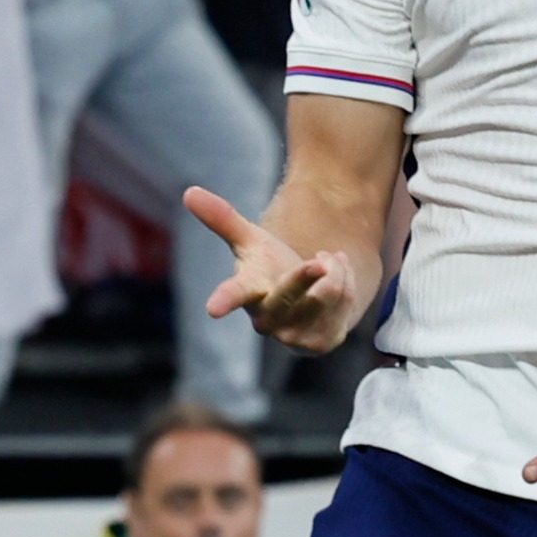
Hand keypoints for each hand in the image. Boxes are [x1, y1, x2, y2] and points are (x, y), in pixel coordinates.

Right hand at [185, 185, 367, 350]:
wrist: (307, 298)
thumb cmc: (270, 268)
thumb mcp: (249, 241)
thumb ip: (222, 219)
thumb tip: (189, 192)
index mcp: (246, 293)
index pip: (233, 294)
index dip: (224, 299)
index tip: (212, 309)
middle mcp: (266, 320)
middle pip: (291, 292)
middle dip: (306, 273)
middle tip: (319, 260)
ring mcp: (293, 337)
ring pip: (329, 290)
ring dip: (334, 267)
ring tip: (325, 262)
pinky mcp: (321, 344)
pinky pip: (347, 299)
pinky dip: (347, 279)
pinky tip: (338, 280)